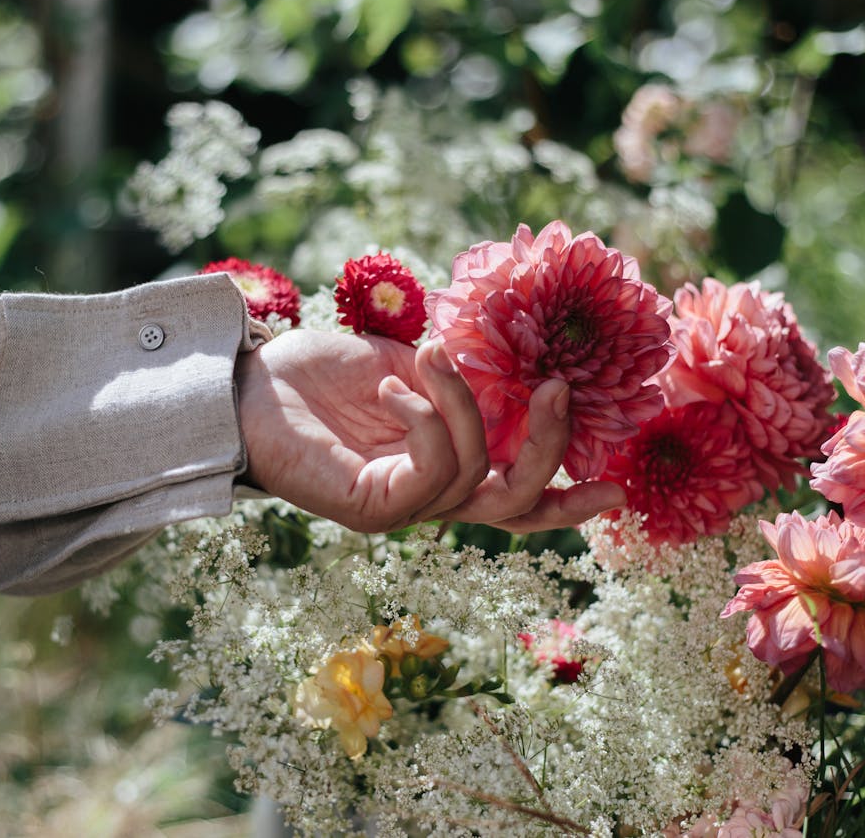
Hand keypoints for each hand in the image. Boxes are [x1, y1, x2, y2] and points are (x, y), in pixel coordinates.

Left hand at [234, 330, 624, 533]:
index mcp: (442, 467)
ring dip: (462, 404)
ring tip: (432, 356)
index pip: (515, 497)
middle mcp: (427, 497)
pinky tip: (395, 387)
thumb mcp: (407, 365)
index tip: (619, 485)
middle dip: (550, 450)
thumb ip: (461, 379)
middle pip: (514, 502)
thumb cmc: (319, 375)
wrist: (245, 385)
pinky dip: (428, 422)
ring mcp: (401, 508)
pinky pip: (431, 473)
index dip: (567, 499)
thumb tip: (514, 363)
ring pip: (474, 472)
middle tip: (560, 390)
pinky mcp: (372, 508)